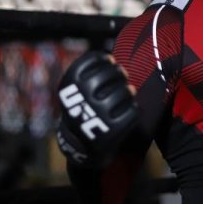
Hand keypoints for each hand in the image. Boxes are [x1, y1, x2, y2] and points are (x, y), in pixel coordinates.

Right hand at [56, 51, 137, 166]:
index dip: (104, 59)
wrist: (79, 144)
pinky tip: (129, 108)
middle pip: (111, 73)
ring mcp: (97, 115)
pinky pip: (132, 111)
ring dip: (128, 90)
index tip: (109, 61)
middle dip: (119, 72)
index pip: (91, 60)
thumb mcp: (74, 91)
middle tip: (122, 75)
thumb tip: (114, 59)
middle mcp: (82, 98)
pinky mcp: (111, 130)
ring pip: (125, 91)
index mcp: (69, 85)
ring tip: (128, 91)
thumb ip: (88, 73)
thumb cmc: (81, 108)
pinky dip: (133, 108)